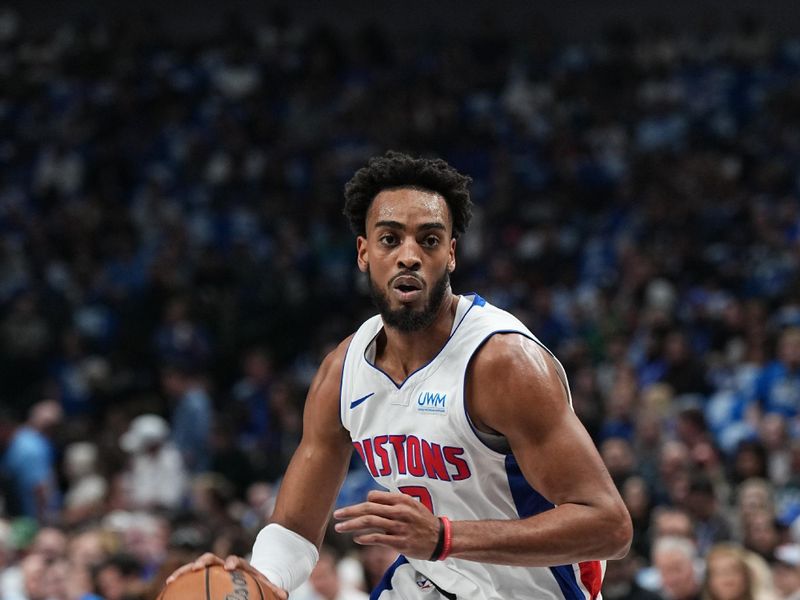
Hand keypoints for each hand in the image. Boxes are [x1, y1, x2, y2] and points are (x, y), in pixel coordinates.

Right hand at [165, 552, 287, 599]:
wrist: (246, 575)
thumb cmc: (256, 582)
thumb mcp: (266, 585)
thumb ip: (274, 589)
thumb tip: (285, 595)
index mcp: (239, 565)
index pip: (236, 560)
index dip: (233, 561)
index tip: (231, 567)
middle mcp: (222, 564)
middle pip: (212, 557)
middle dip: (205, 561)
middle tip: (198, 566)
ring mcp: (211, 568)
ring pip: (196, 566)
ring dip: (184, 570)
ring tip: (171, 578)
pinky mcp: (203, 574)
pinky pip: (189, 577)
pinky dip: (179, 579)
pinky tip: (167, 587)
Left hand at [333, 490, 440, 559]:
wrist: (440, 538)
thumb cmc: (423, 520)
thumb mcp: (411, 504)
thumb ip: (392, 501)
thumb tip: (370, 499)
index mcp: (401, 500)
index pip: (374, 497)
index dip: (363, 502)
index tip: (356, 509)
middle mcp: (399, 512)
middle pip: (368, 508)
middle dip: (349, 511)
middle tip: (336, 514)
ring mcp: (399, 527)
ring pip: (369, 522)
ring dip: (351, 525)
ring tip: (339, 527)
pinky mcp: (399, 542)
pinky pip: (378, 538)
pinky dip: (364, 538)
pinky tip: (356, 539)